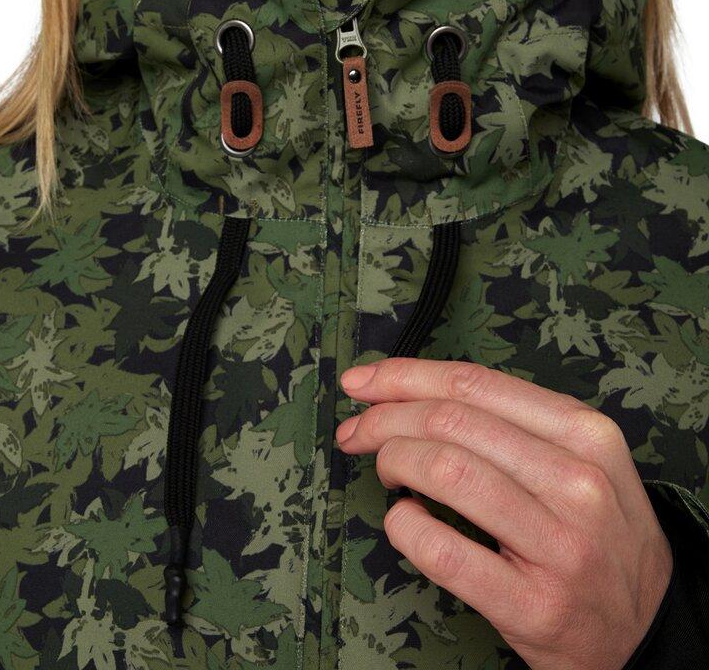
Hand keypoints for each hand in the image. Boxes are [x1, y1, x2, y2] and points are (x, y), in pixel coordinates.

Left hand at [337, 358, 672, 669]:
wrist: (647, 627)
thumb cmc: (594, 532)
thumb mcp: (576, 458)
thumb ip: (504, 420)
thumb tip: (407, 391)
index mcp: (584, 433)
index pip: (472, 383)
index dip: (403, 377)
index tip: (363, 382)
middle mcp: (576, 482)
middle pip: (449, 422)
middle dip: (383, 419)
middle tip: (357, 432)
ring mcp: (559, 545)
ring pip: (444, 470)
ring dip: (392, 462)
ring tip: (387, 473)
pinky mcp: (534, 604)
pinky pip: (441, 549)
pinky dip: (403, 526)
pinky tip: (404, 519)